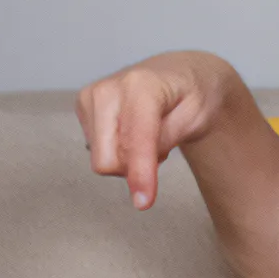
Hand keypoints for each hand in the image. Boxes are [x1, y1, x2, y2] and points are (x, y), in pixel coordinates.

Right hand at [75, 51, 243, 208]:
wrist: (180, 75)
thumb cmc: (191, 96)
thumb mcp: (195, 118)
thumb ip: (165, 141)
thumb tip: (136, 170)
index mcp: (140, 85)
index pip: (134, 140)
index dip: (139, 174)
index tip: (144, 203)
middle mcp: (107, 88)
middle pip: (107, 160)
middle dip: (135, 168)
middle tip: (161, 151)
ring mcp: (90, 97)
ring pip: (102, 160)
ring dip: (128, 160)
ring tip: (148, 136)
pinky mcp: (83, 107)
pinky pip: (98, 152)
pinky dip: (119, 151)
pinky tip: (132, 132)